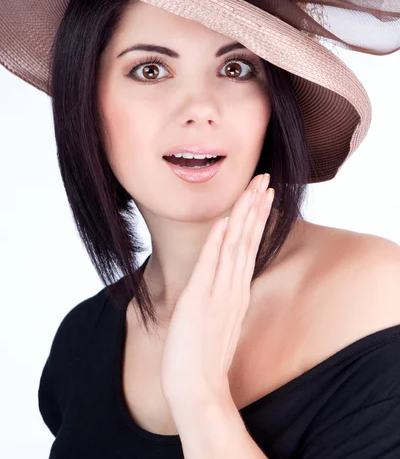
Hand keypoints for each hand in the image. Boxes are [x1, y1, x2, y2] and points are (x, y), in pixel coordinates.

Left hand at [160, 172, 274, 410]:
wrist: (198, 390)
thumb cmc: (203, 358)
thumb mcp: (219, 323)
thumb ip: (223, 299)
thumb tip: (223, 281)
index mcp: (236, 293)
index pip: (249, 247)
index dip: (256, 219)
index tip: (262, 196)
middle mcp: (232, 290)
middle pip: (247, 241)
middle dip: (256, 208)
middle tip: (265, 180)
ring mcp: (218, 295)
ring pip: (235, 248)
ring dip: (243, 216)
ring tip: (253, 189)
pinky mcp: (199, 301)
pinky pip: (210, 266)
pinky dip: (217, 242)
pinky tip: (225, 221)